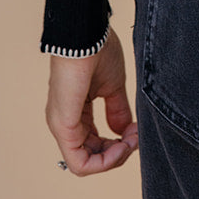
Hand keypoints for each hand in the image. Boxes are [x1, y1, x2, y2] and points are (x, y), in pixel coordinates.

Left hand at [45, 26, 139, 174]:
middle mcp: (64, 123)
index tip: (136, 131)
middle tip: (136, 137)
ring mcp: (61, 126)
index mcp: (75, 113)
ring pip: (84, 164)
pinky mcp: (63, 126)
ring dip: (114, 158)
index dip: (118, 145)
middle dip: (119, 153)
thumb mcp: (112, 86)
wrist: (88, 34)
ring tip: (131, 141)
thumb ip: (117, 111)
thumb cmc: (97, 51)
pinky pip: (80, 162)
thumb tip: (123, 131)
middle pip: (91, 158)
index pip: (94, 146)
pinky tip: (122, 145)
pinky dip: (104, 161)